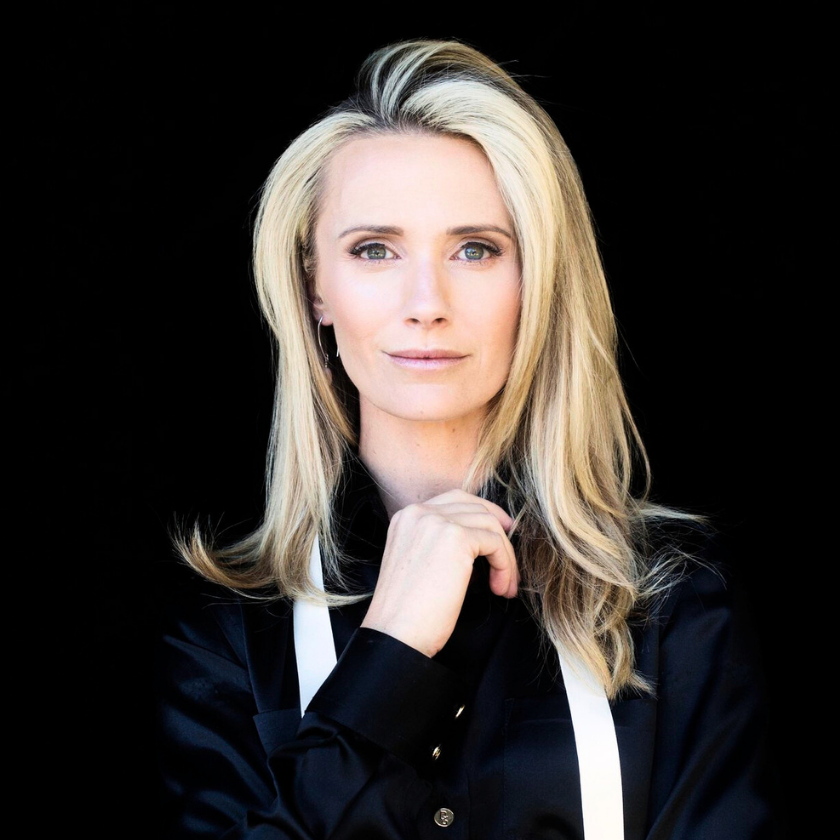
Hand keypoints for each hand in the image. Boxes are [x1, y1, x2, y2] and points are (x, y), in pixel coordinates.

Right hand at [360, 489, 518, 657]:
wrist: (395, 635)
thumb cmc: (408, 612)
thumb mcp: (420, 563)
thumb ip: (439, 542)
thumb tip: (482, 538)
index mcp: (406, 517)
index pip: (454, 500)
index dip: (483, 515)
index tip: (499, 536)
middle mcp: (418, 512)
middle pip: (476, 507)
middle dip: (498, 534)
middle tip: (509, 562)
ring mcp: (436, 521)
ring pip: (489, 524)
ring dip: (504, 555)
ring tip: (503, 586)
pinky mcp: (456, 538)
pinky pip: (495, 542)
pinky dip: (505, 565)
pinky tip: (499, 588)